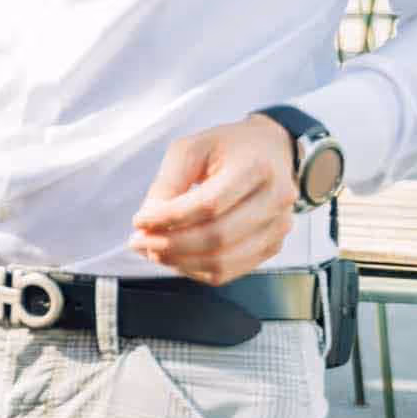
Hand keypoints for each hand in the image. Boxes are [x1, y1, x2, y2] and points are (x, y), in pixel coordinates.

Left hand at [130, 114, 297, 284]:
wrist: (270, 149)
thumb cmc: (227, 147)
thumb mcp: (191, 149)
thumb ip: (168, 184)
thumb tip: (147, 224)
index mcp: (256, 168)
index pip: (209, 205)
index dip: (169, 217)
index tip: (138, 220)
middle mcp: (275, 200)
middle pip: (217, 237)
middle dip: (170, 244)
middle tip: (138, 242)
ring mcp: (278, 227)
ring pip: (223, 261)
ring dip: (179, 261)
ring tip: (151, 250)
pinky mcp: (273, 245)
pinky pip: (229, 271)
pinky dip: (195, 269)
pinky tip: (174, 257)